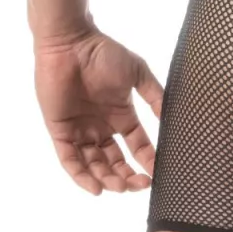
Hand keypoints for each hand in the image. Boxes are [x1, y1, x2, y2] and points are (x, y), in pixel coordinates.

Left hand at [33, 26, 164, 194]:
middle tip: (140, 185)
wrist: (71, 43)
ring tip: (121, 187)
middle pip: (116, 162)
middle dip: (128, 177)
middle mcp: (101, 127)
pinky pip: (70, 161)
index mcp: (121, 115)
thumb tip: (172, 118)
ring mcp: (80, 131)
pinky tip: (97, 188)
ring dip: (108, 179)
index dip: (147, 161)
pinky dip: (82, 177)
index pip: (137, 146)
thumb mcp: (138, 73)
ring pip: (94, 166)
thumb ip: (154, 95)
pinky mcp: (60, 131)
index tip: (158, 174)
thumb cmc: (104, 53)